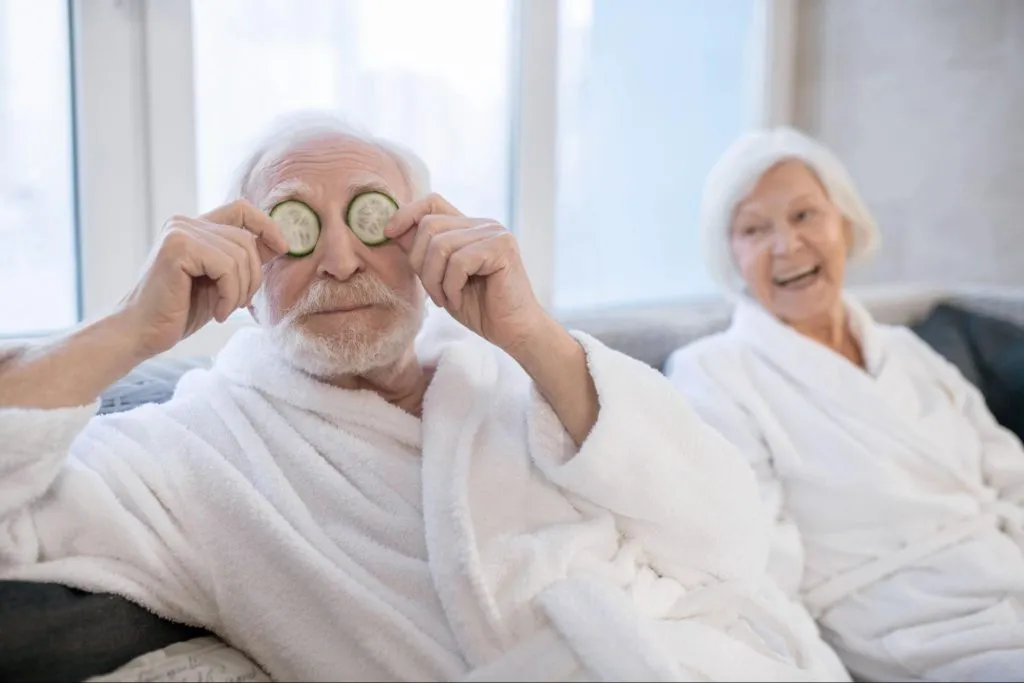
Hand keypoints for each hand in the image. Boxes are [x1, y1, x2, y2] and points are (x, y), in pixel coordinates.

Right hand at [117, 200, 288, 359]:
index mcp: (195, 227)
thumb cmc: (180, 311)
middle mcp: (185, 223)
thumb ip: (243, 259)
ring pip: (240, 255)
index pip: (242, 209)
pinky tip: (217, 311)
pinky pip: (227, 267)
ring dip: (240, 291)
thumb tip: (280, 243)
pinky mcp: (177, 248)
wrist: (141, 333)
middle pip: (246, 239)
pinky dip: (229, 295)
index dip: (267, 224)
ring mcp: (179, 233)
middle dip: (253, 277)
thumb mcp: (221, 282)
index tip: (283, 248)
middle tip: (238, 303)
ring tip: (223, 309)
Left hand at [384, 193, 548, 352]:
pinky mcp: (502, 248)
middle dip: (420, 262)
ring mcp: (495, 233)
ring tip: (446, 298)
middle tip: (433, 291)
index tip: (388, 233)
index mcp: (469, 227)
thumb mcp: (440, 278)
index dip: (406, 213)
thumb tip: (389, 229)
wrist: (514, 332)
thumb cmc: (479, 308)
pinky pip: (458, 261)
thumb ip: (422, 252)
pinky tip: (459, 299)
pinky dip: (451, 286)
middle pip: (430, 225)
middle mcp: (483, 224)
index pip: (432, 202)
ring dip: (435, 280)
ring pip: (441, 245)